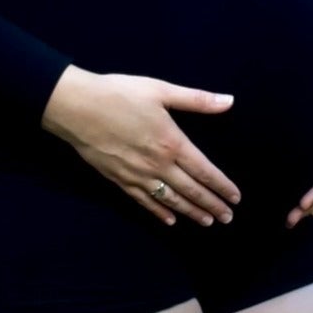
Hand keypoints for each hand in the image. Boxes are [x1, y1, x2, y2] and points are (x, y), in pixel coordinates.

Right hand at [42, 66, 241, 226]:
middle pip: (191, 190)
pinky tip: (170, 220)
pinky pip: (144, 201)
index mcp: (172, 143)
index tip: (235, 198)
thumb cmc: (119, 94)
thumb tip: (230, 101)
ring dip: (191, 212)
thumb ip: (197, 100)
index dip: (222, 186)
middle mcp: (158, 165)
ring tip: (207, 222)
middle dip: (212, 205)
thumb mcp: (160, 90)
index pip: (205, 171)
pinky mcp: (119, 180)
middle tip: (228, 218)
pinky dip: (159, 212)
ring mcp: (138, 175)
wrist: (77, 108)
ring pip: (171, 200)